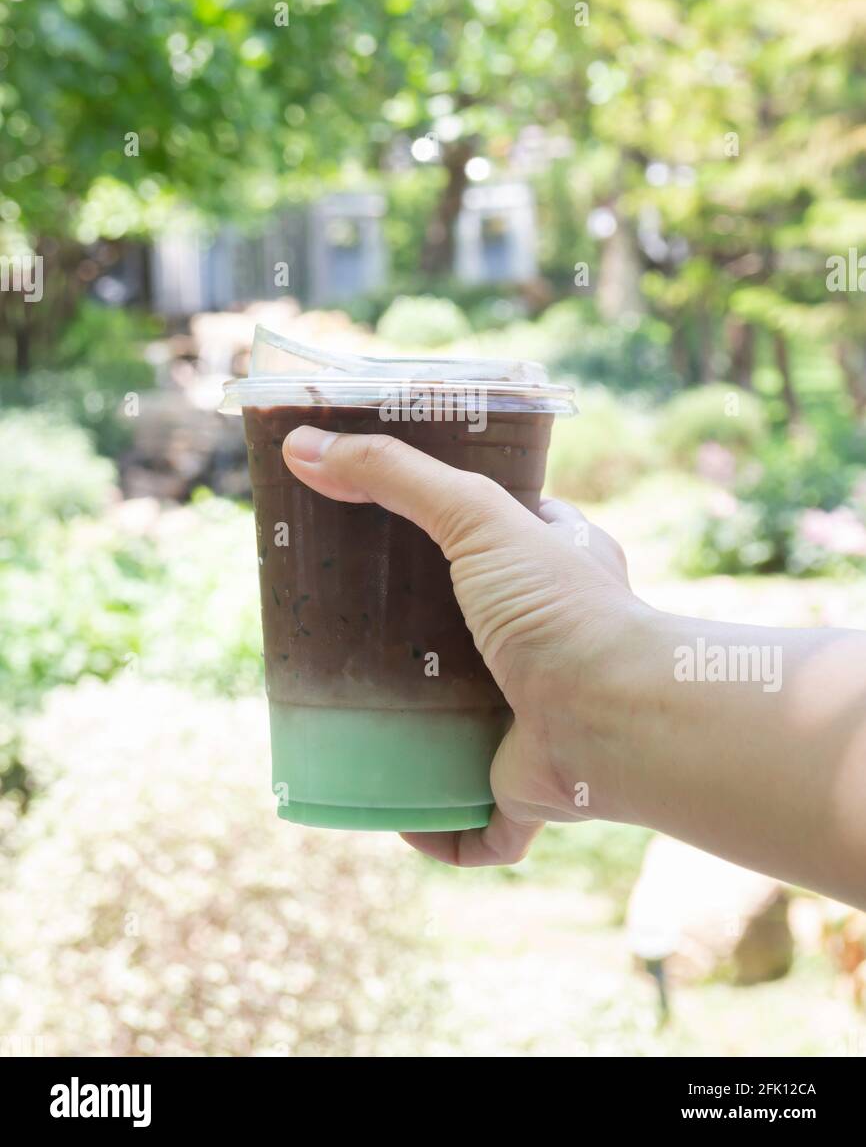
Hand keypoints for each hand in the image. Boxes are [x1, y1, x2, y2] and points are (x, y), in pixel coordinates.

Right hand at [283, 425, 652, 866]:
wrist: (619, 722)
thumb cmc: (562, 612)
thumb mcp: (477, 514)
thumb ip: (394, 475)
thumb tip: (302, 445)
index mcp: (557, 577)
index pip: (496, 546)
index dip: (442, 537)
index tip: (380, 535)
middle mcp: (551, 648)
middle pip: (466, 637)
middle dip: (410, 639)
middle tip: (343, 627)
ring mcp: (538, 722)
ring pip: (465, 726)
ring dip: (415, 729)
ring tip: (347, 713)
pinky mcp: (524, 792)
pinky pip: (474, 822)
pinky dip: (436, 825)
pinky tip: (391, 810)